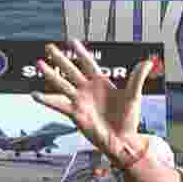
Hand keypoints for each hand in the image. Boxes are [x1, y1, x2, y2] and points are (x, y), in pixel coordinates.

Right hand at [30, 40, 154, 157]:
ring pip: (62, 84)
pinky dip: (46, 100)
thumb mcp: (133, 96)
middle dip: (60, 58)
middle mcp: (88, 90)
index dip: (80, 52)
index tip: (71, 40)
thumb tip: (147, 61)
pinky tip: (35, 94)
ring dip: (50, 74)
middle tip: (48, 47)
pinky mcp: (75, 113)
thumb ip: (137, 78)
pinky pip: (58, 105)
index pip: (88, 63)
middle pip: (71, 70)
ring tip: (39, 63)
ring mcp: (80, 101)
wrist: (123, 140)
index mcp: (101, 83)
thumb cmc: (129, 120)